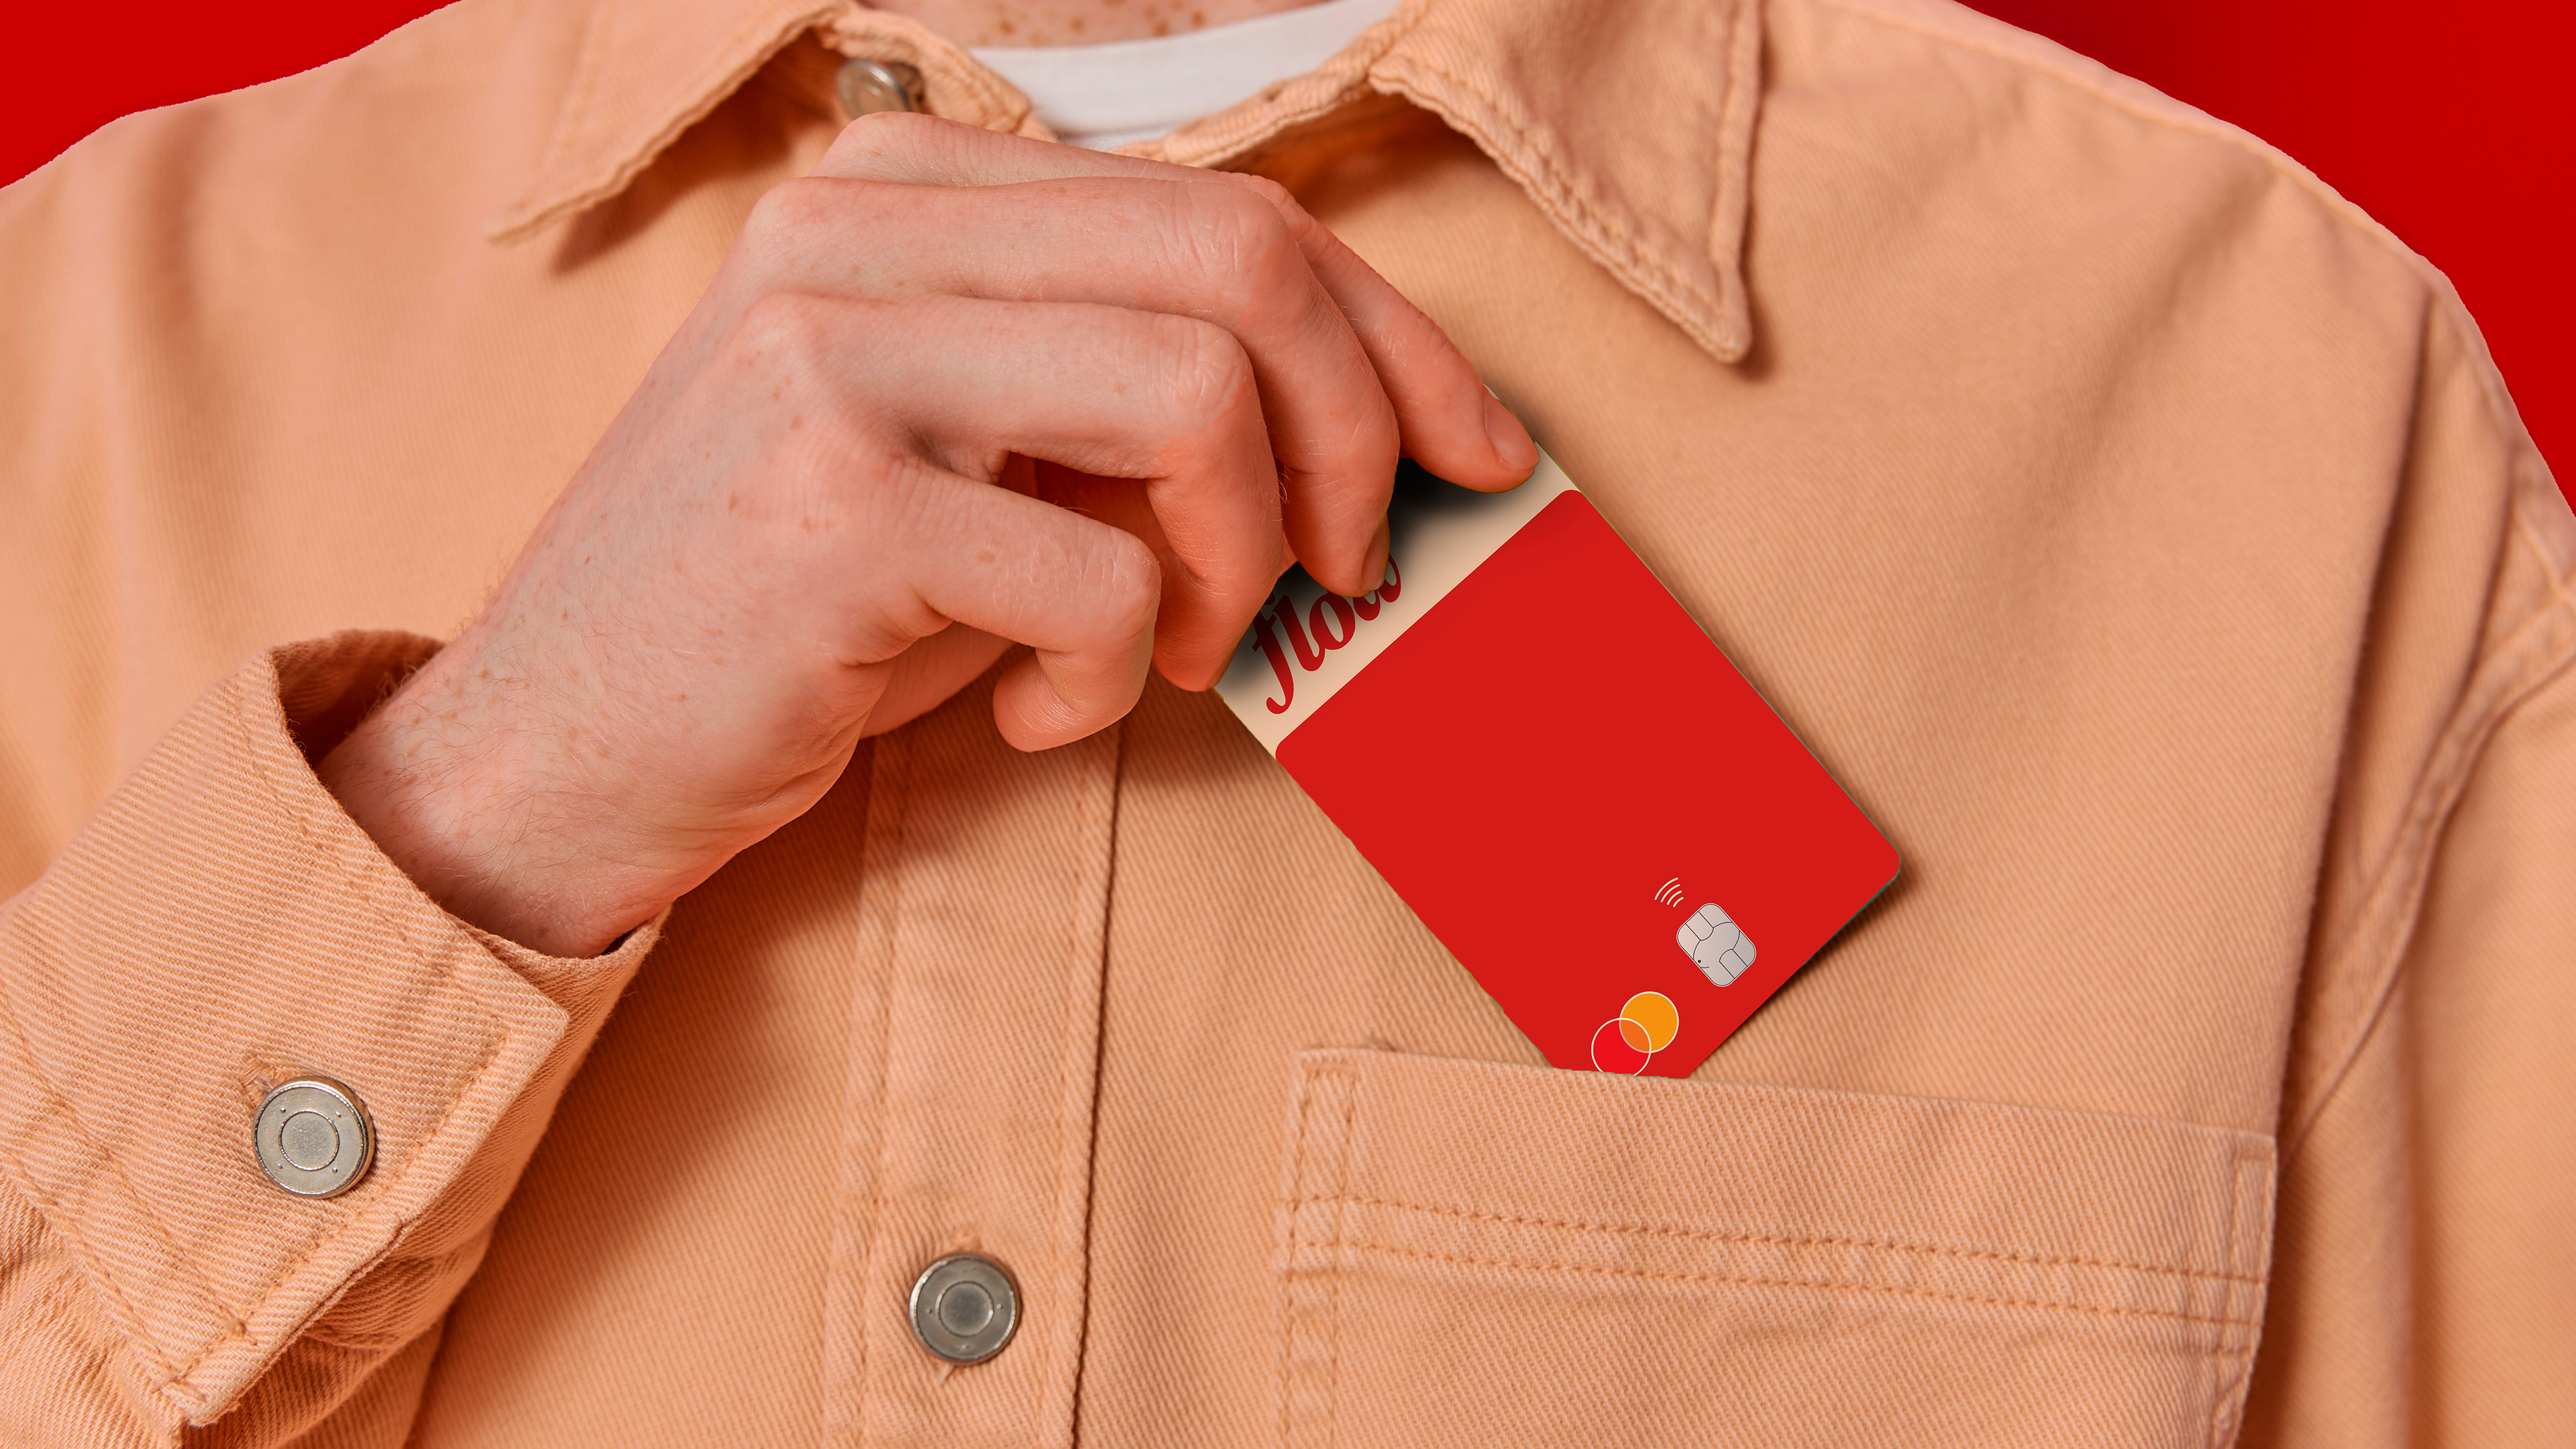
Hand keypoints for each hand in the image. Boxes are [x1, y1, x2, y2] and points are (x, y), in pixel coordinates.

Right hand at [318, 113, 1536, 956]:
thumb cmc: (788, 619)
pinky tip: (1039, 712)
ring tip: (1181, 649)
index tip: (1471, 447)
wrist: (544, 755)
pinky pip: (1104, 579)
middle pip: (1243, 259)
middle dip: (1362, 427)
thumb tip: (1370, 428)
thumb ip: (1118, 398)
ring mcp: (837, 349)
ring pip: (1202, 391)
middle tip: (1353, 567)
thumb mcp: (966, 462)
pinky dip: (1115, 678)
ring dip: (1240, 557)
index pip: (1224, 207)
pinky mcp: (836, 501)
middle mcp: (860, 228)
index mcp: (903, 186)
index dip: (1391, 332)